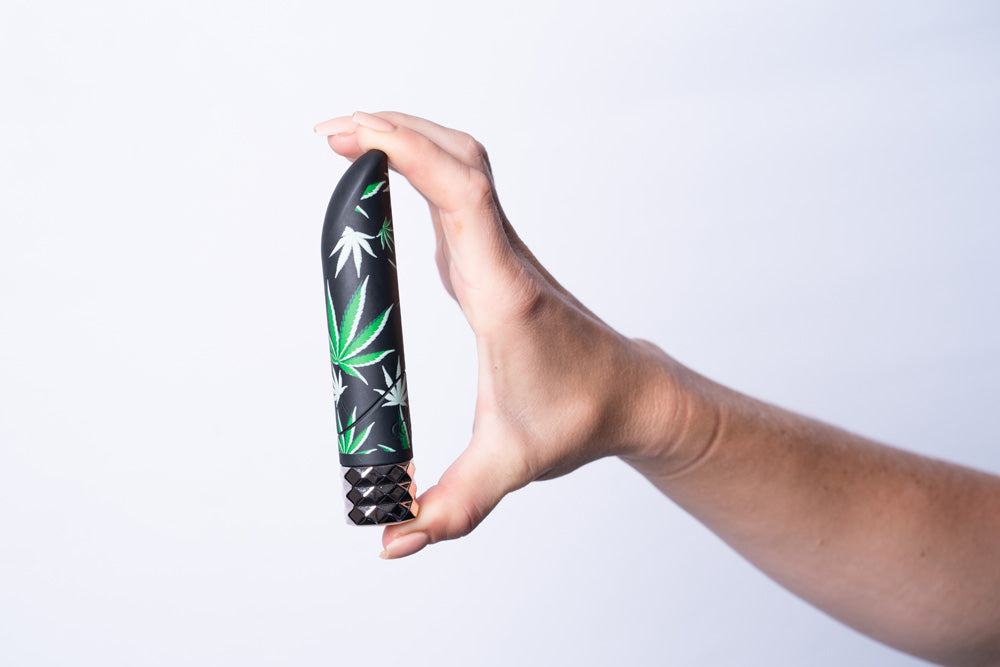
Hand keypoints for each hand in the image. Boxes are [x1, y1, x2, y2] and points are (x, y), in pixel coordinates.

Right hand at [314, 111, 691, 557]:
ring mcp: (500, 252)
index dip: (409, 152)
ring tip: (347, 142)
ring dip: (408, 139)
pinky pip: (457, 192)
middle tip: (330, 134)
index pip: (464, 197)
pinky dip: (420, 167)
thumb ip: (449, 509)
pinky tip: (384, 178)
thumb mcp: (509, 467)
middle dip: (394, 129)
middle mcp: (503, 259)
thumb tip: (391, 542)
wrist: (630, 392)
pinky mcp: (493, 258)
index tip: (353, 139)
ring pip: (461, 166)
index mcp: (504, 294)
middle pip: (457, 159)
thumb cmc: (577, 417)